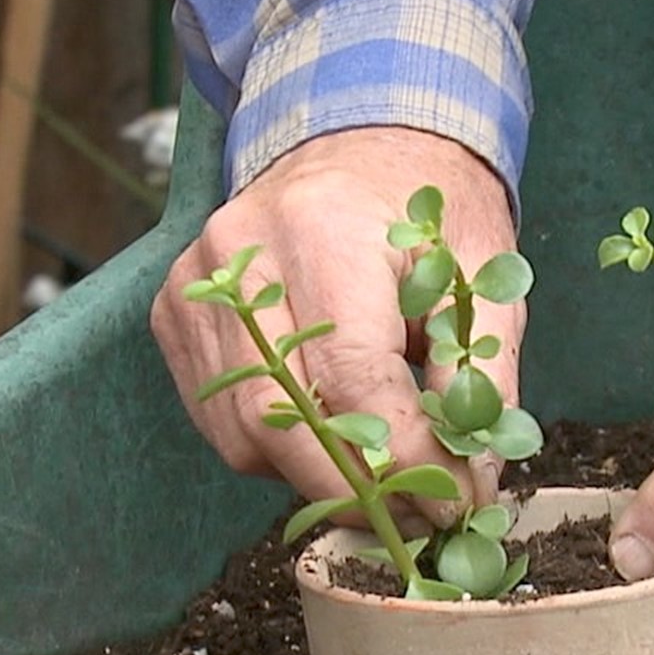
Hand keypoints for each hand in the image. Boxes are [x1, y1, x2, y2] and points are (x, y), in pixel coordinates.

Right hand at [151, 126, 522, 525]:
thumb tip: (470, 475)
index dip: (405, 459)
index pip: (353, 380)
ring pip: (243, 433)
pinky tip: (330, 435)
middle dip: (356, 490)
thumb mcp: (478, 272)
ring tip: (383, 475)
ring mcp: (195, 286)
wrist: (352, 138)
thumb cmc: (423, 205)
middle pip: (283, 419)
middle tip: (417, 516)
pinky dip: (278, 452)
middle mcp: (241, 254)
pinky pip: (220, 420)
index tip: (453, 503)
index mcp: (323, 231)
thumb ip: (478, 372)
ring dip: (317, 478)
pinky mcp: (175, 313)